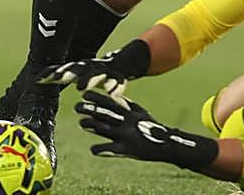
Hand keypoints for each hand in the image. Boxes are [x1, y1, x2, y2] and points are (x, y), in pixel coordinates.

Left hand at [38, 39, 150, 97]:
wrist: (121, 64)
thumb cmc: (92, 72)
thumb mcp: (75, 72)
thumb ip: (58, 75)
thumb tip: (35, 79)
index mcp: (78, 67)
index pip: (62, 69)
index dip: (51, 74)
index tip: (39, 80)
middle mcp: (90, 67)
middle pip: (76, 69)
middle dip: (66, 73)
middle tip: (57, 79)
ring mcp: (105, 71)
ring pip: (95, 75)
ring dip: (88, 80)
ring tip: (80, 89)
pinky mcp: (119, 78)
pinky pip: (118, 83)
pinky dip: (115, 88)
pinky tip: (111, 94)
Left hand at [76, 92, 217, 169]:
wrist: (166, 144)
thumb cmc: (150, 127)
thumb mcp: (140, 113)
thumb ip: (126, 105)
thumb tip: (112, 95)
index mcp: (129, 112)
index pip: (111, 102)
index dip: (97, 97)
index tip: (84, 93)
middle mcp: (127, 121)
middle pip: (106, 113)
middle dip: (91, 109)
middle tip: (77, 106)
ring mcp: (126, 135)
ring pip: (106, 129)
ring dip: (92, 125)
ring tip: (81, 123)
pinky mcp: (127, 149)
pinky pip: (111, 149)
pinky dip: (101, 149)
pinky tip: (93, 149)